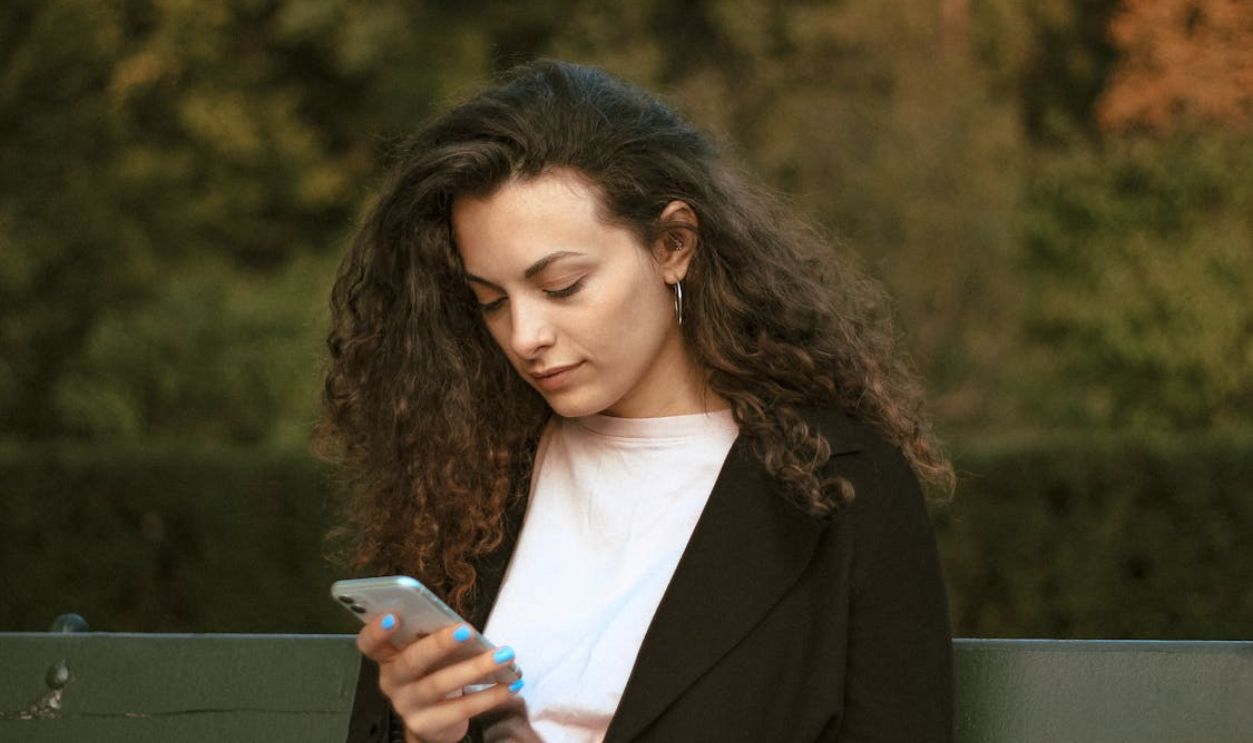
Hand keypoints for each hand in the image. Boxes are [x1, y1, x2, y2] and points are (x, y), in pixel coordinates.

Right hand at [357, 614, 523, 742]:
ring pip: (440, 684)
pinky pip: (460, 709)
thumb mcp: (427, 653)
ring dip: (476, 668)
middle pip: (411, 661)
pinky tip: (511, 684)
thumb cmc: (433, 672)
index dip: (377, 630)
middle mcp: (392, 681)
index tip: (394, 616)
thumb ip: (431, 637)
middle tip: (467, 630)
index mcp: (388, 656)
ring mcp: (407, 705)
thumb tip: (460, 626)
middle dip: (439, 644)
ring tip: (505, 655)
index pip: (370, 643)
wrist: (435, 721)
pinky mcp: (426, 725)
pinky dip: (490, 696)